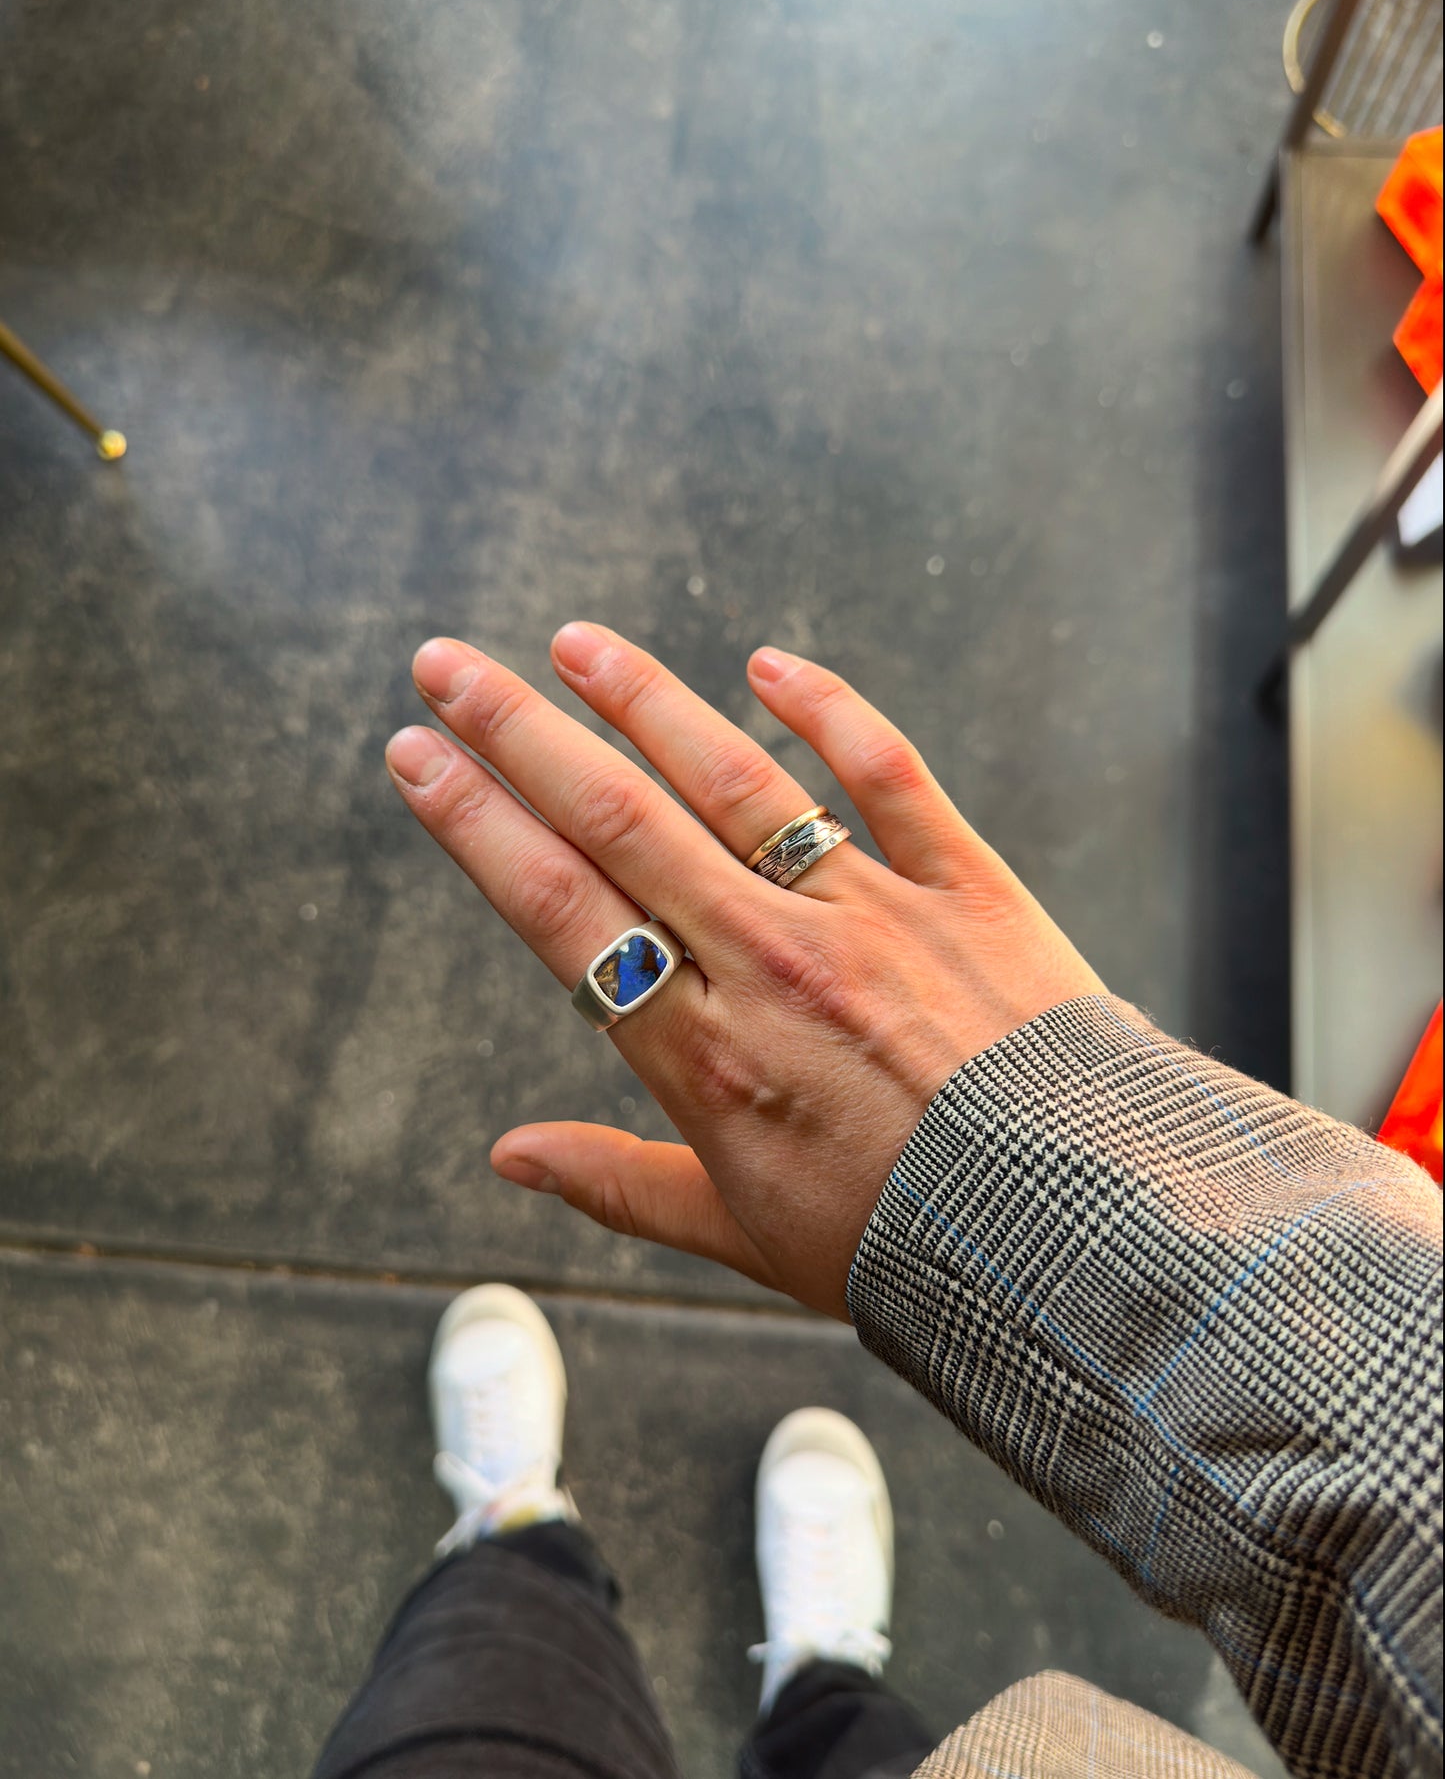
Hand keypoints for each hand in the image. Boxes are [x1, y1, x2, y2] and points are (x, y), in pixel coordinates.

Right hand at [386, 626, 1103, 1319]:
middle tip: (447, 663)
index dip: (475, 823)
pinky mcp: (963, 886)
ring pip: (734, 780)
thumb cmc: (899, 1247)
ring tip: (573, 642)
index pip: (558, 908)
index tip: (415, 756)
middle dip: (518, 732)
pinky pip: (887, 774)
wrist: (1076, 1240)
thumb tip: (510, 1159)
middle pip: (619, 820)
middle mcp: (770, 963)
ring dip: (644, 702)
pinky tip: (768, 663)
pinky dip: (829, 709)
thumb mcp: (738, 1238)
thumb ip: (616, 1184)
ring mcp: (868, 914)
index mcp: (703, 1053)